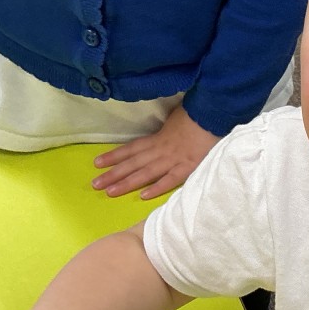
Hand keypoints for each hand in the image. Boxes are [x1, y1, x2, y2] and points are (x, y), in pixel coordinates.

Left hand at [92, 106, 219, 199]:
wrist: (214, 113)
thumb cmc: (197, 113)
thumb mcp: (175, 117)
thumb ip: (166, 128)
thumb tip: (160, 131)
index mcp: (158, 137)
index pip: (132, 148)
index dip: (114, 156)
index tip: (97, 163)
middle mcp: (161, 150)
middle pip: (133, 163)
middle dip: (113, 174)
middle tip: (94, 185)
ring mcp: (174, 159)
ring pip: (146, 173)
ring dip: (127, 183)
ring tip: (109, 192)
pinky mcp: (189, 166)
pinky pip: (171, 179)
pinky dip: (157, 187)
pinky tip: (143, 196)